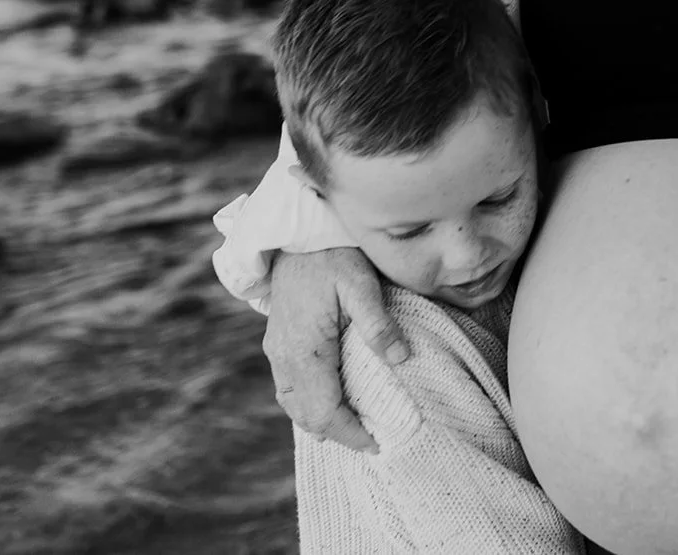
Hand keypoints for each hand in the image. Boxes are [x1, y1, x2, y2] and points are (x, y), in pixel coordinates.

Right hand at [263, 247, 406, 452]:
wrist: (298, 233)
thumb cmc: (332, 255)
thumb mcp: (361, 284)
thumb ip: (378, 323)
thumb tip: (400, 358)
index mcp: (304, 349)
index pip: (324, 410)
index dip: (350, 432)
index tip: (378, 444)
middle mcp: (284, 356)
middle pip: (306, 414)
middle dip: (338, 432)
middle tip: (372, 439)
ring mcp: (277, 349)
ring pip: (293, 403)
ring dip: (321, 419)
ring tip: (355, 426)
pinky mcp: (278, 341)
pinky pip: (289, 386)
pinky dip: (309, 402)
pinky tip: (331, 399)